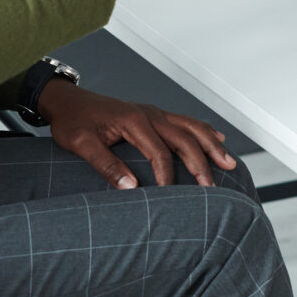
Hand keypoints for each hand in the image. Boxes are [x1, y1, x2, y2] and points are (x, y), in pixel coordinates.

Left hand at [36, 81, 237, 189]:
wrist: (67, 100)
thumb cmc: (72, 121)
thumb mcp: (81, 144)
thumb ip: (106, 165)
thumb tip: (131, 188)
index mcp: (132, 121)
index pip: (159, 152)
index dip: (167, 175)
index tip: (169, 195)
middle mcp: (148, 114)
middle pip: (184, 138)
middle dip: (201, 163)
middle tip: (211, 187)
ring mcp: (153, 112)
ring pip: (191, 127)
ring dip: (211, 145)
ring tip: (229, 162)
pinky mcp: (153, 115)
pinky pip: (185, 121)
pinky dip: (204, 131)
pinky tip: (218, 139)